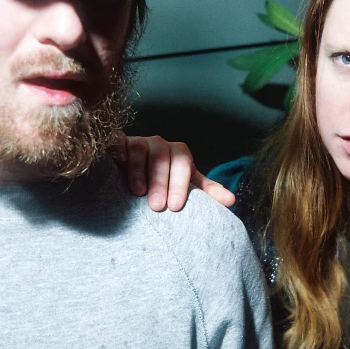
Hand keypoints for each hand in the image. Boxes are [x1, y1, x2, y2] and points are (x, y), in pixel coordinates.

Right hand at [112, 132, 235, 211]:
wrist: (139, 171)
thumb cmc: (168, 181)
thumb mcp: (188, 184)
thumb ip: (208, 191)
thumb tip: (232, 201)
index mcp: (179, 153)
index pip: (183, 163)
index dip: (180, 184)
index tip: (176, 206)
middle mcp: (159, 144)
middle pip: (161, 158)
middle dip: (160, 182)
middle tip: (157, 207)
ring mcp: (138, 141)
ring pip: (140, 149)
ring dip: (139, 171)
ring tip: (138, 193)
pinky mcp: (118, 143)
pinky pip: (118, 143)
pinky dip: (118, 152)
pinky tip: (117, 166)